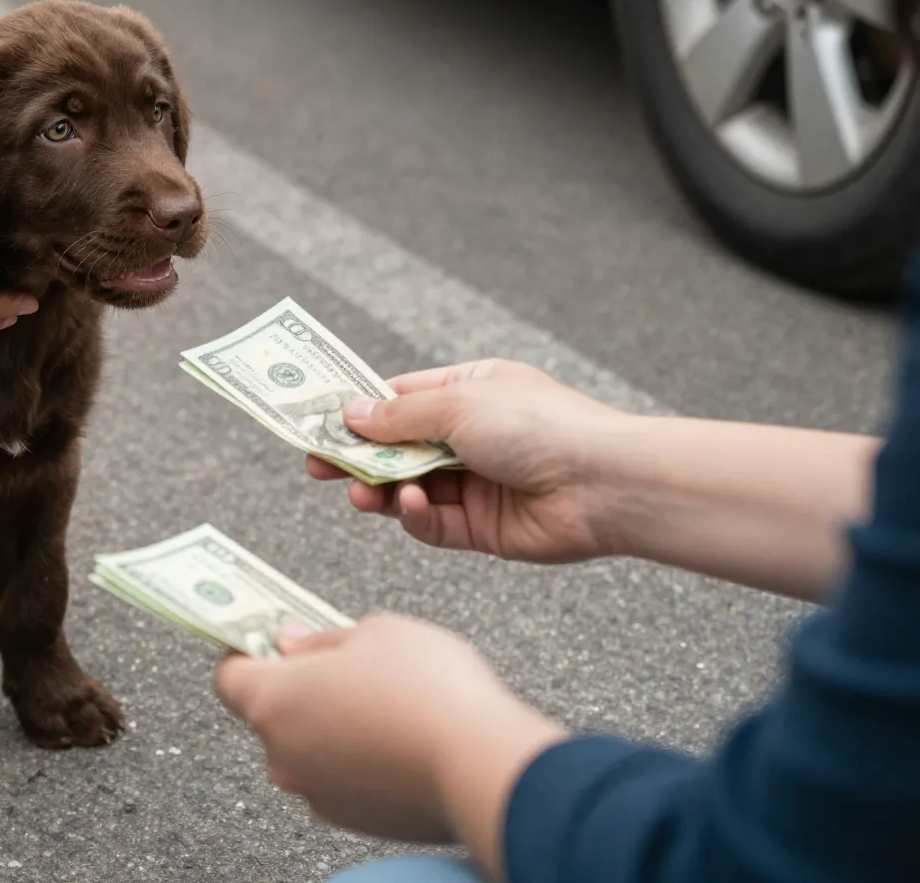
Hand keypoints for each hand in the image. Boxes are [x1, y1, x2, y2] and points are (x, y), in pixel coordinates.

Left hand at [216, 616, 564, 859]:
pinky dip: (361, 758)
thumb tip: (293, 645)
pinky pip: (343, 777)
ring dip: (334, 723)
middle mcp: (282, 757)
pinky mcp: (355, 822)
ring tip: (387, 700)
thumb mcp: (374, 631)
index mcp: (274, 702)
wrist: (484, 767)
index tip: (272, 637)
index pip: (229, 677)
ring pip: (310, 747)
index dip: (247, 652)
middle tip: (347, 662)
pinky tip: (402, 737)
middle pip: (273, 714)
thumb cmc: (426, 688)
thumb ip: (321, 638)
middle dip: (302, 686)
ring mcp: (318, 795)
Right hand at [318, 360, 630, 563]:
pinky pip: (434, 523)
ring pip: (409, 488)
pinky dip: (416, 516)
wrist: (601, 484)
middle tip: (318, 466)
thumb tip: (351, 414)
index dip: (361, 411)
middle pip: (398, 448)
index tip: (318, 422)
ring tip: (361, 493)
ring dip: (381, 490)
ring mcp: (477, 483)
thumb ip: (399, 416)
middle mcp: (472, 436)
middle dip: (359, 457)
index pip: (403, 398)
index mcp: (471, 392)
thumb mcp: (458, 405)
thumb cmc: (538, 426)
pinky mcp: (482, 528)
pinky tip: (411, 506)